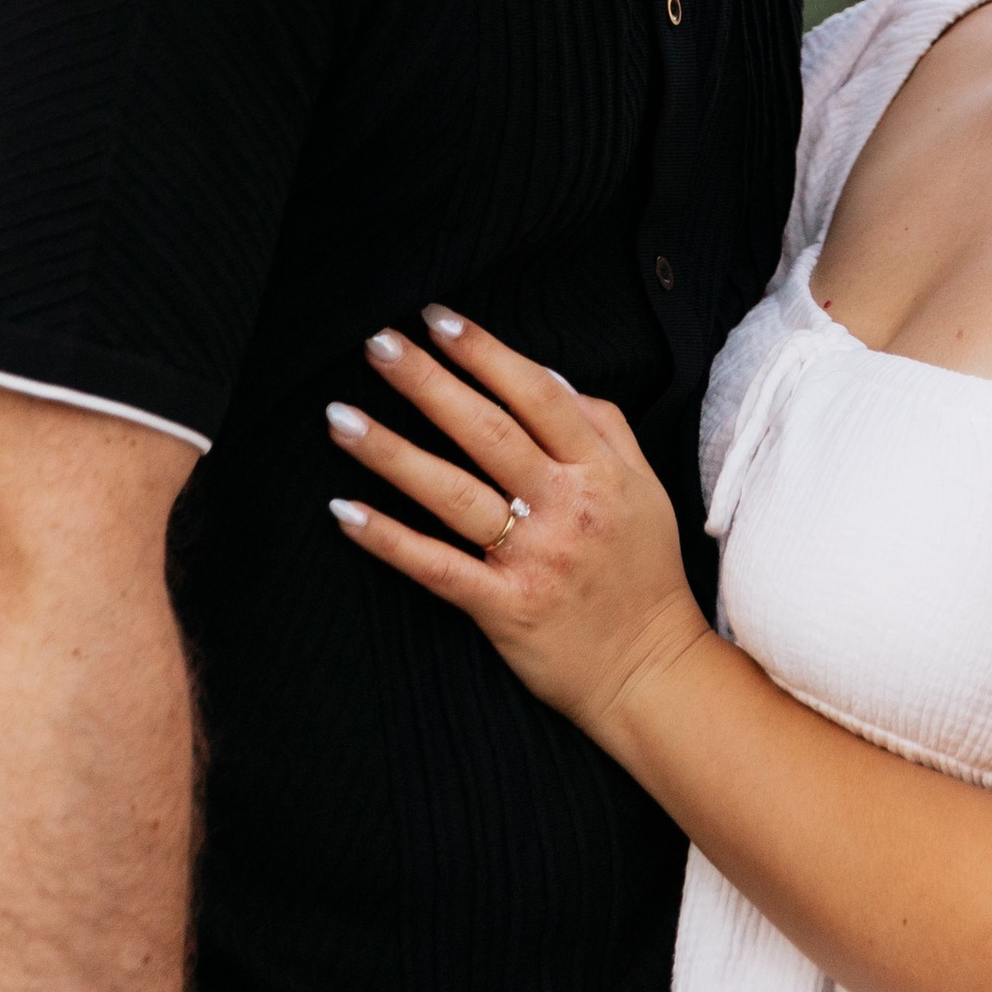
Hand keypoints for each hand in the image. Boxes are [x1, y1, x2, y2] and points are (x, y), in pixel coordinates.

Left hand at [329, 314, 710, 743]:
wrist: (652, 673)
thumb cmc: (644, 575)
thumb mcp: (645, 489)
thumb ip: (605, 426)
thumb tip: (550, 375)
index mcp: (601, 471)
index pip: (537, 395)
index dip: (485, 352)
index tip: (438, 318)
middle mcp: (569, 507)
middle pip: (487, 431)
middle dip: (428, 381)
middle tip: (377, 343)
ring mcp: (535, 558)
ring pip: (454, 492)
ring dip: (392, 452)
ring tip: (340, 418)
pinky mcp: (505, 608)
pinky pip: (436, 566)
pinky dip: (389, 539)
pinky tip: (344, 511)